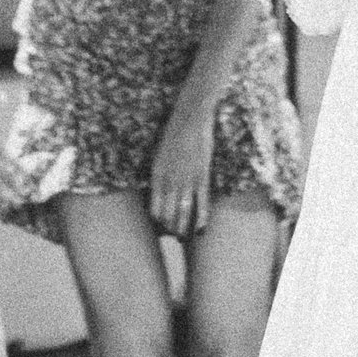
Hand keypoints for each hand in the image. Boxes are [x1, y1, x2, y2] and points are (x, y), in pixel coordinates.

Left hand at [149, 102, 215, 236]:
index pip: (155, 208)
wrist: (190, 118)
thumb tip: (159, 190)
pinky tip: (201, 231)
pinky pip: (202, 202)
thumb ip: (159, 174)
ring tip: (183, 238)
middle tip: (173, 238)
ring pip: (184, 212)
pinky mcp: (202, 175)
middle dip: (170, 229)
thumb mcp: (159, 155)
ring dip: (183, 228)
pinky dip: (202, 218)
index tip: (160, 230)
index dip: (157, 222)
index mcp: (157, 176)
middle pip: (169, 214)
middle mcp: (170, 181)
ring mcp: (187, 179)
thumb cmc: (173, 134)